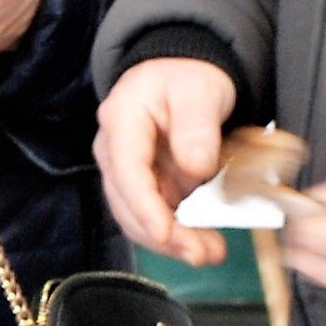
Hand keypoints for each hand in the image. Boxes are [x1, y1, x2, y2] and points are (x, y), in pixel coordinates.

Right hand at [94, 58, 236, 266]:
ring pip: (138, 217)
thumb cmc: (188, 76)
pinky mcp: (145, 185)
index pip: (126, 170)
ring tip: (211, 253)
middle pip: (128, 202)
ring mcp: (127, 171)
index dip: (144, 207)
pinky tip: (203, 243)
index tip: (165, 234)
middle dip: (164, 235)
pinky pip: (155, 215)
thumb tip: (196, 167)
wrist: (185, 73)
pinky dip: (177, 234)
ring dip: (172, 242)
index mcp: (121, 120)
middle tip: (205, 252)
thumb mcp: (199, 91)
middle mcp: (114, 150)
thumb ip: (197, 127)